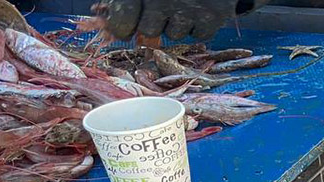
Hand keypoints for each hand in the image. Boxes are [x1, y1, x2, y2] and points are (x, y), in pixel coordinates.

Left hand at [104, 0, 234, 40]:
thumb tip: (109, 25)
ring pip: (174, 34)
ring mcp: (190, 9)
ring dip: (177, 24)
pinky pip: (199, 35)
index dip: (122, 27)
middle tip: (162, 11)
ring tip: (184, 6)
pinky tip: (200, 10)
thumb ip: (126, 0)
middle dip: (154, 23)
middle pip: (149, 30)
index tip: (124, 30)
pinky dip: (199, 26)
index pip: (123, 18)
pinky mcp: (213, 17)